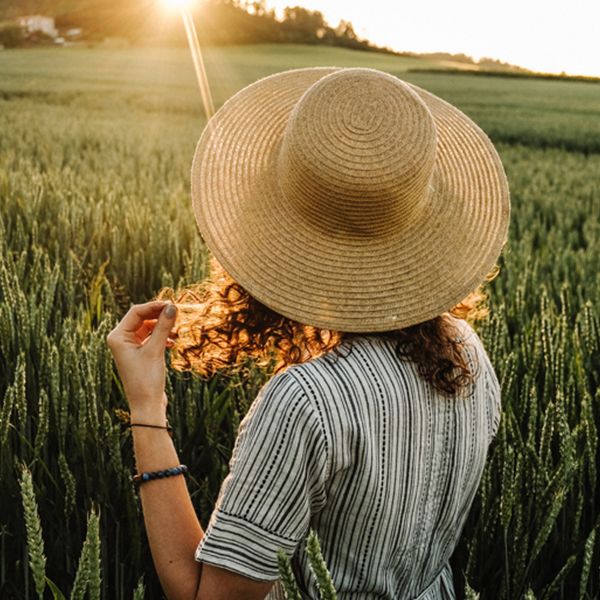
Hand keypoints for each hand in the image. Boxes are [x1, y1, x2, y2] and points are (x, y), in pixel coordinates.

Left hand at [106, 300, 177, 420]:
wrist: (147, 405)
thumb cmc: (146, 379)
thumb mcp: (156, 350)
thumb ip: (164, 326)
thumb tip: (172, 307)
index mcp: (118, 337)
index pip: (136, 312)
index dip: (154, 306)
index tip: (172, 304)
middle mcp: (121, 340)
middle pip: (142, 318)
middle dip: (159, 316)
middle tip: (177, 313)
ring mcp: (130, 347)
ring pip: (148, 328)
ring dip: (163, 327)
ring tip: (177, 331)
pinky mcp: (139, 354)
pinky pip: (151, 338)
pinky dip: (162, 337)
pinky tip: (173, 342)